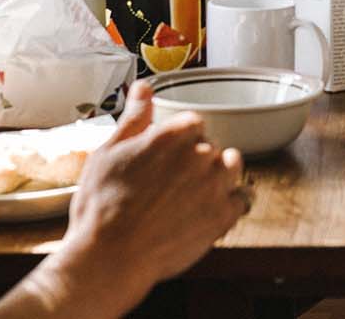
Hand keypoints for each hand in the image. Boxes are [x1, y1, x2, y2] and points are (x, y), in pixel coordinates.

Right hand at [51, 81, 247, 309]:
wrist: (110, 257)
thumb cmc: (102, 206)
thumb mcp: (108, 153)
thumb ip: (134, 118)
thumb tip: (143, 88)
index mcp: (173, 134)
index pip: (193, 123)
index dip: (179, 140)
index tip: (166, 158)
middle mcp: (200, 154)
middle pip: (210, 146)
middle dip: (194, 161)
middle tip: (170, 185)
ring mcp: (216, 185)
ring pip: (231, 167)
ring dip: (218, 177)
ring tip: (191, 196)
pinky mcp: (225, 215)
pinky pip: (243, 199)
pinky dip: (230, 204)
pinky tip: (207, 213)